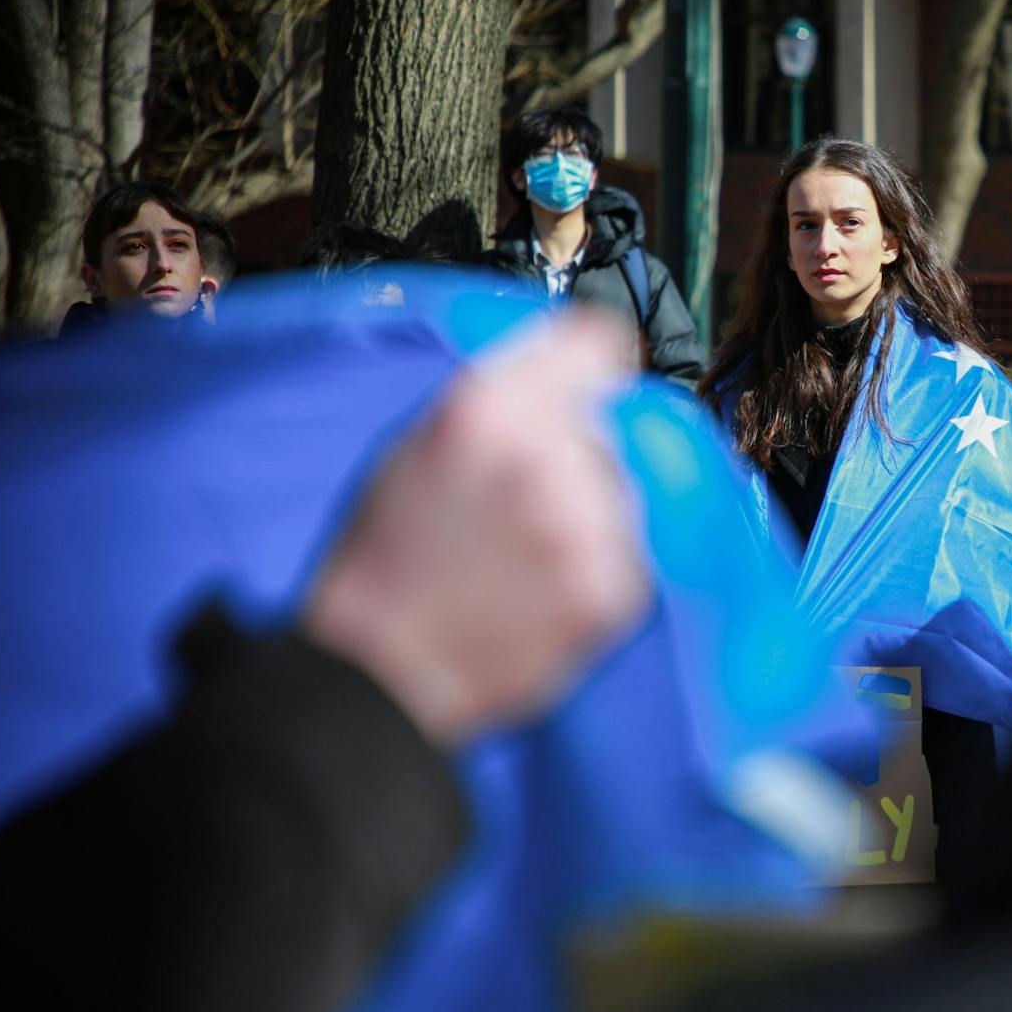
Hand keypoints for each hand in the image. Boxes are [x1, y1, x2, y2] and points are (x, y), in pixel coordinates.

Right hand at [302, 311, 649, 744]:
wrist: (381, 670)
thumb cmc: (384, 559)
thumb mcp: (415, 444)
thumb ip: (495, 399)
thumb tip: (563, 375)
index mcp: (487, 408)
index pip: (598, 341)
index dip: (588, 365)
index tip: (587, 383)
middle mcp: (546, 457)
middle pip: (608, 426)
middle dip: (575, 452)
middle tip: (519, 498)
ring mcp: (586, 526)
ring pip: (622, 491)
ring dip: (588, 512)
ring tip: (523, 551)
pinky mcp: (611, 589)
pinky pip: (629, 554)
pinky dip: (595, 567)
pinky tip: (538, 587)